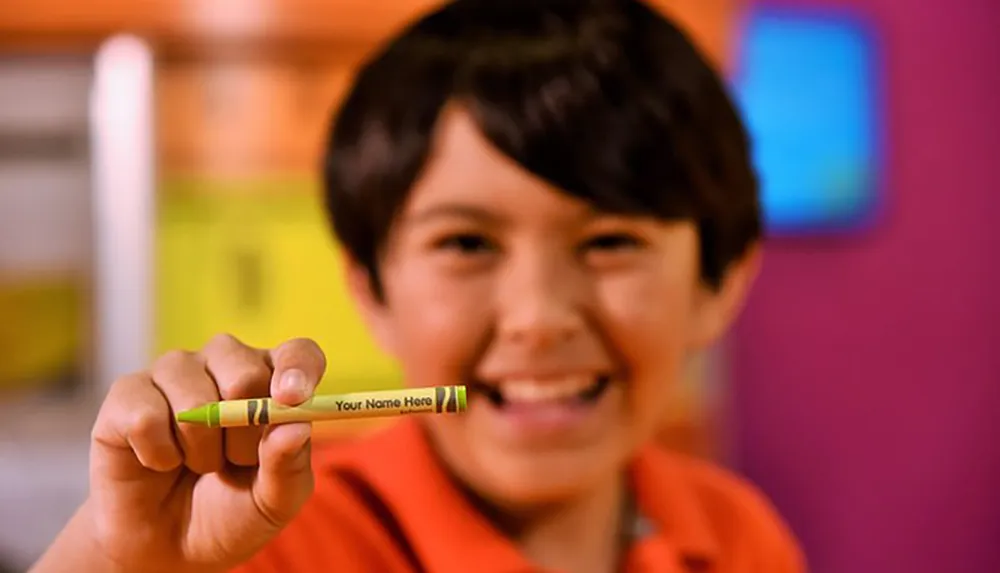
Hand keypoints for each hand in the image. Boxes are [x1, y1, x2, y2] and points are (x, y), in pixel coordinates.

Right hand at [84, 334, 324, 572]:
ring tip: (196, 464)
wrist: (168, 545)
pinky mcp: (129, 392)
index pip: (298, 354)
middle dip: (243, 435)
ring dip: (199, 451)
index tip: (291, 397)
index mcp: (274, 380)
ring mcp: (176, 371)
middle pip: (245, 374)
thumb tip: (295, 427)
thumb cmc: (232, 513)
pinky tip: (159, 461)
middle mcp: (226, 363)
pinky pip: (146, 418)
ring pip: (195, 401)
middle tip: (234, 462)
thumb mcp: (273, 502)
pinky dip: (157, 455)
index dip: (298, 369)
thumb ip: (289, 466)